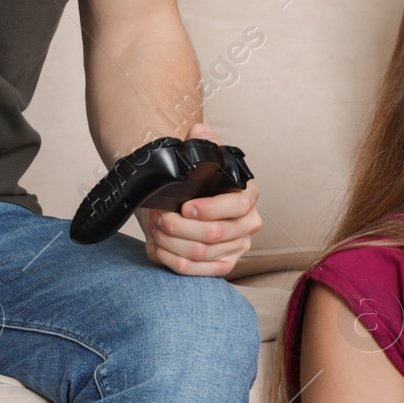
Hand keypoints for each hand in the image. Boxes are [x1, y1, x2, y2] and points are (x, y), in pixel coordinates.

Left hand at [140, 123, 262, 276]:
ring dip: (171, 242)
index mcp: (247, 196)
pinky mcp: (224, 265)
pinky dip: (174, 261)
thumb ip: (202, 141)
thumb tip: (200, 131)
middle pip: (215, 233)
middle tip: (158, 217)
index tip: (185, 206)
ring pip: (202, 252)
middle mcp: (248, 223)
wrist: (188, 208)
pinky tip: (160, 248)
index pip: (237, 206)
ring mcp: (238, 247)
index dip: (210, 209)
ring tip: (155, 229)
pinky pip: (199, 271)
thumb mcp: (199, 161)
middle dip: (179, 226)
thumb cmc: (197, 186)